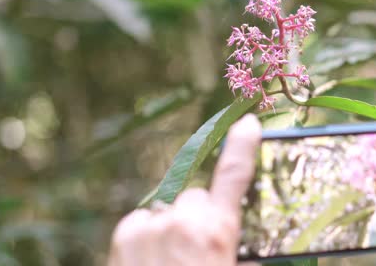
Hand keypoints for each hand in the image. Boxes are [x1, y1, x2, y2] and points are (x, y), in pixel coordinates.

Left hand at [108, 114, 260, 265]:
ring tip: (170, 259)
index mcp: (216, 232)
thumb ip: (238, 252)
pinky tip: (150, 259)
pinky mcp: (126, 233)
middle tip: (197, 250)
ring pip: (170, 209)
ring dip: (172, 226)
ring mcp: (152, 224)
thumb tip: (249, 255)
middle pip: (197, 198)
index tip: (247, 123)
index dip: (242, 145)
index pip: (234, 175)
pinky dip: (147, 234)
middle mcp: (184, 221)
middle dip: (199, 216)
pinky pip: (145, 220)